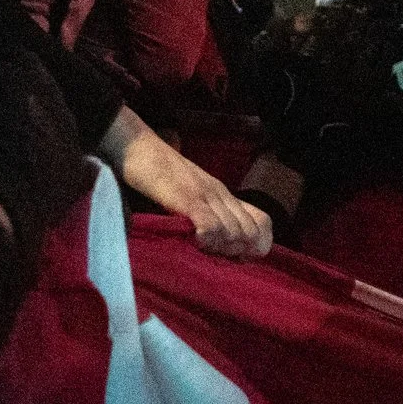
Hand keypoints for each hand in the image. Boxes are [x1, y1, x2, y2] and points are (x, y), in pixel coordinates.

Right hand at [103, 108, 273, 256]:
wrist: (139, 148)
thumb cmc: (160, 175)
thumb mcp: (192, 193)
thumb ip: (207, 212)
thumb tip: (216, 243)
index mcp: (224, 195)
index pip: (263, 223)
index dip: (256, 244)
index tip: (235, 255)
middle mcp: (221, 195)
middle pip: (250, 234)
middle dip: (237, 252)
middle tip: (214, 254)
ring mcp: (206, 195)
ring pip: (234, 233)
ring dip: (220, 248)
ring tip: (201, 247)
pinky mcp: (187, 198)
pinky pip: (210, 226)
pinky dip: (207, 240)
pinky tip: (195, 240)